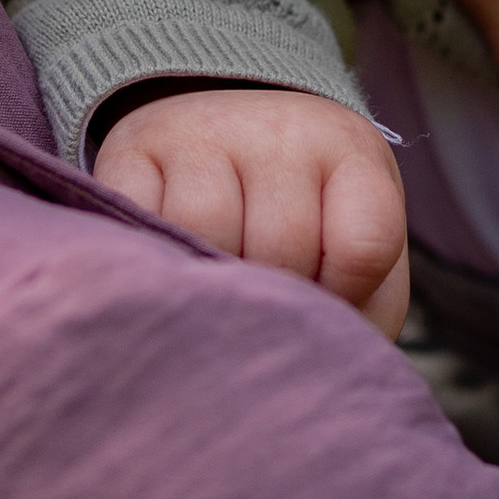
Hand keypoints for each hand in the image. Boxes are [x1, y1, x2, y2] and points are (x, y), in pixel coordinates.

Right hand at [92, 86, 411, 340]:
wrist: (230, 137)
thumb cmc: (304, 225)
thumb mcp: (352, 259)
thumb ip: (354, 314)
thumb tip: (310, 369)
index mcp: (350, 151)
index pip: (364, 245)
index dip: (343, 297)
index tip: (322, 302)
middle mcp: (280, 130)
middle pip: (281, 247)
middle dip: (269, 299)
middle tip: (258, 307)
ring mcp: (203, 130)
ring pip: (203, 231)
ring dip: (206, 285)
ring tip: (213, 292)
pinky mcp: (135, 144)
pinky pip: (138, 218)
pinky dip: (151, 260)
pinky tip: (168, 265)